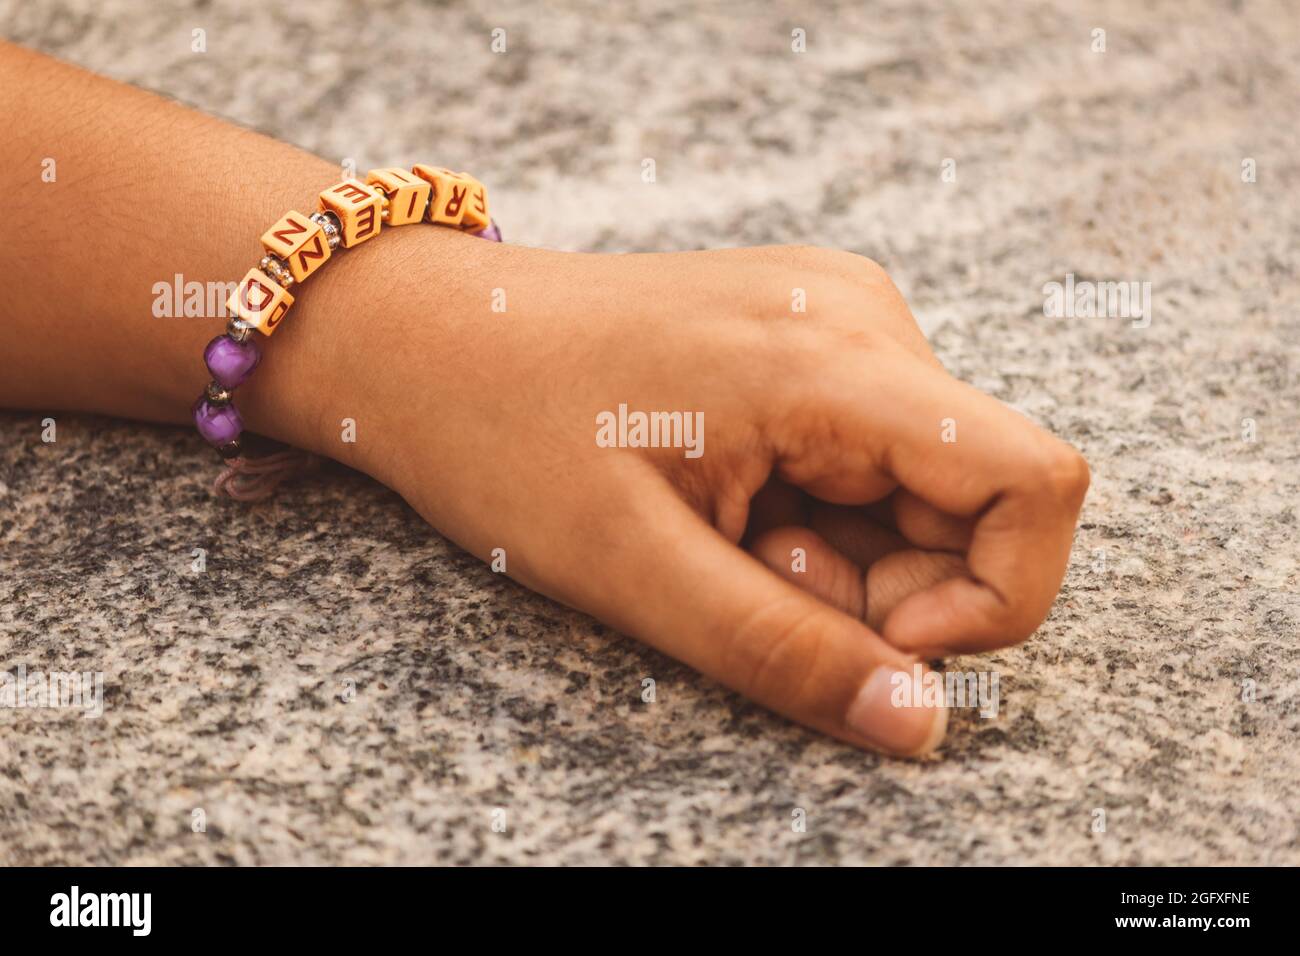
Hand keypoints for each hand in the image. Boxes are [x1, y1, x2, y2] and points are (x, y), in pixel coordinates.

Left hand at [298, 240, 1089, 756]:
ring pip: (922, 487)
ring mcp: (837, 316)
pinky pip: (872, 453)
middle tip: (749, 572)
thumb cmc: (503, 435)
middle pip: (974, 499)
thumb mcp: (637, 570)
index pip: (1033, 482)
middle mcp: (859, 317)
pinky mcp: (808, 333)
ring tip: (721, 530)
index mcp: (831, 360)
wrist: (428, 334)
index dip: (987, 597)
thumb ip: (787, 653)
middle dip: (884, 585)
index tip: (869, 634)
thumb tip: (924, 726)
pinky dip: (823, 510)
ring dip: (845, 552)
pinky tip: (727, 496)